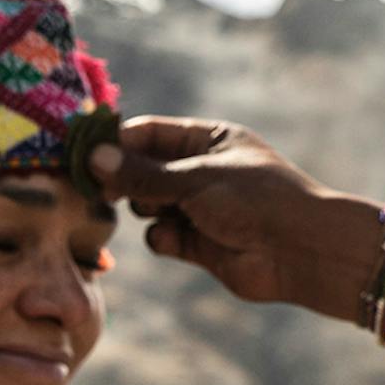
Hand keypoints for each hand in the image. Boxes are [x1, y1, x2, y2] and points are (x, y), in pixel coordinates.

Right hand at [87, 117, 380, 317]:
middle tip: (99, 186)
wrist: (302, 251)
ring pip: (148, 204)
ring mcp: (199, 208)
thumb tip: (94, 158)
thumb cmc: (257, 200)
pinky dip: (163, 238)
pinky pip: (162, 236)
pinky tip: (175, 240)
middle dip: (122, 178)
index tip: (83, 153)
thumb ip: (144, 173)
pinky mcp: (198, 243)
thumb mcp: (197, 178)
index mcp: (208, 139)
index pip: (149, 133)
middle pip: (142, 169)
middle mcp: (200, 170)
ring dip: (146, 207)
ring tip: (159, 209)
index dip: (116, 142)